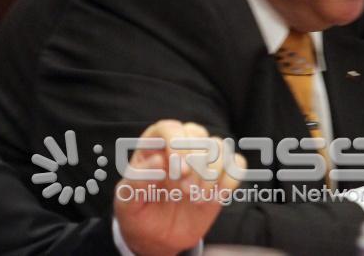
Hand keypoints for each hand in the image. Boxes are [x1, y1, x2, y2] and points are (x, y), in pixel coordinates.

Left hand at [113, 120, 244, 255]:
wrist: (156, 235)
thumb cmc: (138, 212)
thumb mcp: (126, 201)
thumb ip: (136, 182)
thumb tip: (158, 161)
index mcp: (152, 145)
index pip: (169, 128)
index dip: (177, 145)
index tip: (178, 171)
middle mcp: (179, 146)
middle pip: (197, 133)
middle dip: (195, 162)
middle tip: (183, 190)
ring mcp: (201, 160)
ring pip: (220, 146)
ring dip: (212, 173)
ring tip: (196, 198)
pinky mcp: (219, 176)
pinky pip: (237, 163)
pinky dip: (230, 179)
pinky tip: (215, 198)